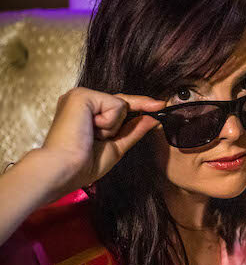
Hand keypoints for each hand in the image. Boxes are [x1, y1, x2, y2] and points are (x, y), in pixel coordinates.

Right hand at [40, 87, 163, 195]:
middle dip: (130, 114)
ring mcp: (80, 95)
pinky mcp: (82, 95)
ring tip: (92, 136)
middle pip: (122, 102)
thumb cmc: (84, 163)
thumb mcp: (116, 145)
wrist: (66, 169)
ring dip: (113, 127)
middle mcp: (81, 100)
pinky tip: (91, 130)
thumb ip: (133, 130)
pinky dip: (109, 123)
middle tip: (120, 129)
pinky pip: (116, 104)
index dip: (140, 105)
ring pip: (121, 104)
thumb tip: (153, 118)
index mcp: (85, 111)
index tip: (160, 104)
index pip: (118, 105)